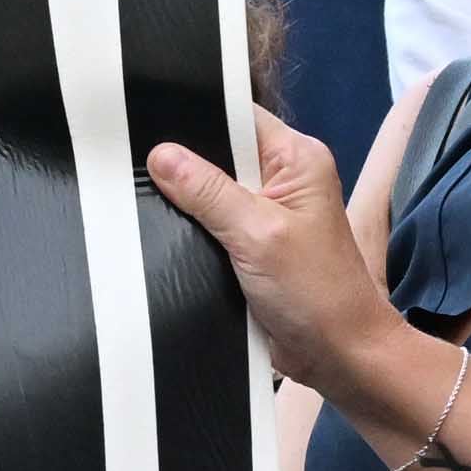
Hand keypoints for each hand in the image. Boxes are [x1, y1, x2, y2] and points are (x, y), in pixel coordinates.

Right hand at [144, 109, 394, 387]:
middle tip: (131, 163)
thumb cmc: (316, 293)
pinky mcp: (252, 244)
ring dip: (185, 201)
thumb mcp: (257, 235)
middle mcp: (283, 178)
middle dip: (182, 162)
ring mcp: (267, 212)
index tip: (146, 121)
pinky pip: (212, 223)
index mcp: (297, 158)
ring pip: (211, 190)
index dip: (195, 116)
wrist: (339, 355)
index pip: (238, 116)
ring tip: (139, 196)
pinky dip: (192, 229)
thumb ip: (208, 193)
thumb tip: (161, 155)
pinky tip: (161, 229)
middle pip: (219, 152)